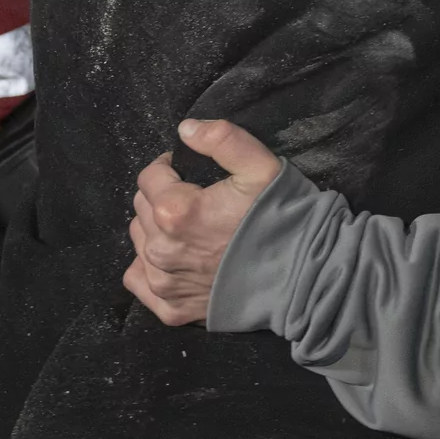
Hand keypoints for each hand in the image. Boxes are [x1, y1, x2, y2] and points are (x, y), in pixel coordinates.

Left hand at [124, 119, 284, 325]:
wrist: (301, 276)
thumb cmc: (281, 218)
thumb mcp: (261, 166)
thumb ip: (222, 139)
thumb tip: (185, 129)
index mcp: (174, 210)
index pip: (148, 176)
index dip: (169, 168)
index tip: (188, 172)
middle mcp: (160, 249)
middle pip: (142, 208)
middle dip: (162, 198)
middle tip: (196, 201)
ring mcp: (163, 282)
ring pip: (139, 241)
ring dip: (156, 230)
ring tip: (191, 230)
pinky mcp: (170, 308)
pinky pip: (138, 279)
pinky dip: (150, 267)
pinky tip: (178, 259)